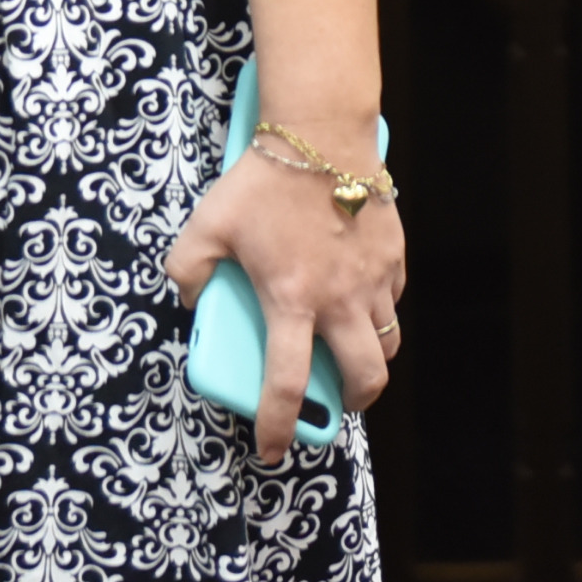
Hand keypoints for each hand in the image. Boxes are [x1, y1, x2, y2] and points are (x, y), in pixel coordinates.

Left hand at [161, 129, 405, 456]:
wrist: (322, 132)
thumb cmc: (264, 178)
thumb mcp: (207, 221)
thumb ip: (187, 267)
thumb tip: (191, 300)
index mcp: (291, 300)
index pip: (285, 383)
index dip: (276, 425)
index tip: (271, 449)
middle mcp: (339, 300)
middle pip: (364, 379)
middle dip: (350, 403)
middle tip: (334, 400)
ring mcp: (373, 280)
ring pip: (387, 343)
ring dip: (370, 358)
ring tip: (348, 352)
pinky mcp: (393, 258)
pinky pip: (393, 300)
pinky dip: (379, 310)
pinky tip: (358, 298)